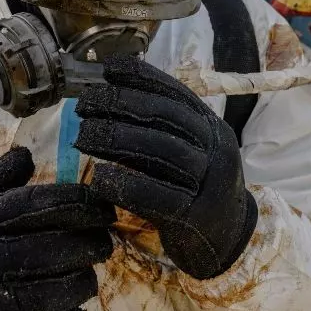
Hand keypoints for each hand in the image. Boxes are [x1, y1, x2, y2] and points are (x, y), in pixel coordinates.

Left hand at [73, 55, 256, 280]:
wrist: (227, 241)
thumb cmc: (195, 190)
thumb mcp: (188, 152)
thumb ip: (160, 130)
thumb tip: (114, 97)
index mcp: (212, 127)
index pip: (176, 94)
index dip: (141, 78)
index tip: (107, 69)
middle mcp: (216, 149)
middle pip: (166, 118)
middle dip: (121, 104)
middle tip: (83, 104)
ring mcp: (210, 183)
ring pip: (163, 151)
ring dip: (117, 138)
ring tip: (83, 135)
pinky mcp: (197, 217)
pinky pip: (159, 197)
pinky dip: (126, 185)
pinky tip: (98, 178)